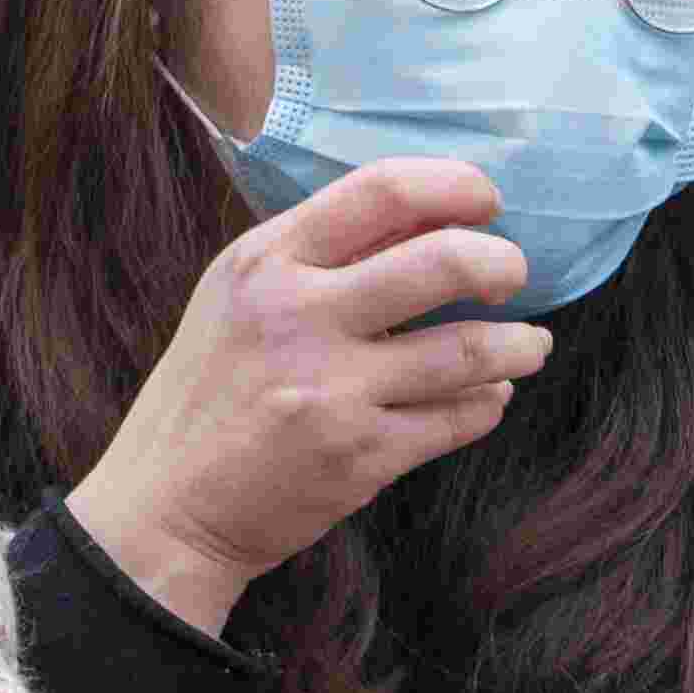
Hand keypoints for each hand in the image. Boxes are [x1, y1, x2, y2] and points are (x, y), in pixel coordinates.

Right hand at [73, 159, 548, 626]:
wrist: (165, 506)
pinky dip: (487, 403)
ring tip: (528, 345)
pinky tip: (484, 396)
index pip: (382, 189)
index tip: (487, 204)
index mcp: (265, 262)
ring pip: (471, 349)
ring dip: (519, 345)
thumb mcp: (240, 298)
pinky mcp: (359, 455)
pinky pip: (461, 417)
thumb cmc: (212, 392)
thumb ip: (323, 254)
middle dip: (505, 265)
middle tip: (514, 277)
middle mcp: (297, 316)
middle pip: (446, 261)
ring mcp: (330, 388)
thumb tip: (434, 215)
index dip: (456, 187)